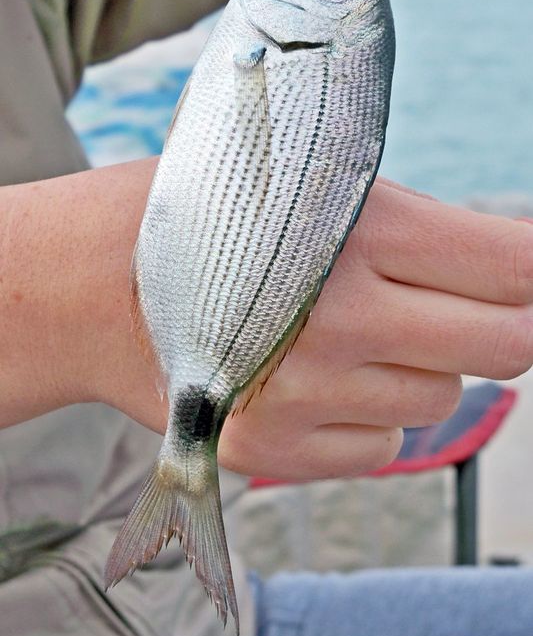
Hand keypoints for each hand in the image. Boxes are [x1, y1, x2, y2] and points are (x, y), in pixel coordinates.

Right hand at [2, 164, 531, 482]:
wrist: (97, 282)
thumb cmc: (209, 215)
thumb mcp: (312, 186)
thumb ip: (416, 231)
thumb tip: (516, 273)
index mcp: (360, 231)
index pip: (516, 268)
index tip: (525, 277)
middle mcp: (342, 320)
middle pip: (504, 347)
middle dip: (500, 325)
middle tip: (459, 305)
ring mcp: (307, 395)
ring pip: (441, 398)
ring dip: (418, 366)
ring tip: (345, 331)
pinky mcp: (277, 449)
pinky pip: (384, 443)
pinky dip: (368, 412)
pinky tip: (311, 375)